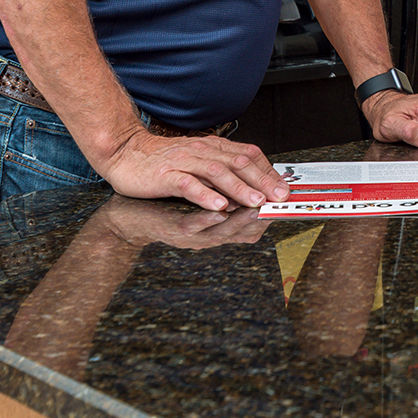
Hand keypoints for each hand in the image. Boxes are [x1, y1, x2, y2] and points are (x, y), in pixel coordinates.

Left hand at [90, 195, 269, 250]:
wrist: (128, 211)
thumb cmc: (164, 200)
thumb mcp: (199, 203)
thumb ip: (224, 196)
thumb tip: (250, 182)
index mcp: (219, 229)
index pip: (253, 224)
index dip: (272, 210)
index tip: (289, 195)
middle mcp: (210, 236)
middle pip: (245, 229)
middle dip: (266, 212)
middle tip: (282, 198)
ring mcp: (194, 235)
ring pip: (225, 230)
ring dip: (244, 216)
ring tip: (260, 202)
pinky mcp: (175, 229)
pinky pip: (196, 225)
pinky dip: (210, 217)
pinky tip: (221, 208)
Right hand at [96, 129, 287, 211]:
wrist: (126, 154)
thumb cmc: (164, 162)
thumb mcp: (199, 159)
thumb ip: (223, 168)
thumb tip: (254, 182)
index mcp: (212, 147)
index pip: (248, 155)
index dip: (268, 171)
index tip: (284, 188)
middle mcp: (202, 151)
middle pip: (237, 163)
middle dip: (261, 180)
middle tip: (279, 197)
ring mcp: (184, 162)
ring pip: (217, 172)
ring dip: (239, 188)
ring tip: (256, 202)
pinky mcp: (166, 175)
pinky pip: (188, 184)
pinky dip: (205, 195)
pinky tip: (218, 206)